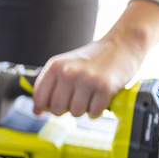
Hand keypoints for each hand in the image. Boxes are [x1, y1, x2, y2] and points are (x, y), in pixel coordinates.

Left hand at [33, 0, 158, 117]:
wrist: (122, 44)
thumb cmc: (93, 58)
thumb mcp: (65, 65)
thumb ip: (49, 86)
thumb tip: (36, 111)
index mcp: (55, 66)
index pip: (39, 98)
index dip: (45, 106)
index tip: (52, 105)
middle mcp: (68, 73)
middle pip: (56, 109)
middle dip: (66, 109)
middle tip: (76, 98)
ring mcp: (86, 80)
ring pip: (75, 113)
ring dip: (83, 109)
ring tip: (90, 95)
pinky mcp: (104, 88)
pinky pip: (93, 113)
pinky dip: (97, 110)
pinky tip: (100, 97)